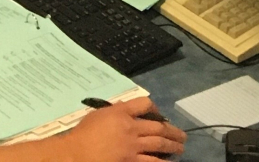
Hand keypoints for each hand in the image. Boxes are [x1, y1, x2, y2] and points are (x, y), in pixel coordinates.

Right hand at [59, 98, 184, 161]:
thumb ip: (114, 111)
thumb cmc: (83, 134)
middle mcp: (131, 129)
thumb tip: (128, 111)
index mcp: (120, 113)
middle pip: (158, 127)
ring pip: (159, 145)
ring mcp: (133, 148)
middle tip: (182, 135)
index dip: (155, 108)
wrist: (76, 154)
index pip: (143, 104)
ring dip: (173, 147)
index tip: (158, 115)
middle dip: (173, 131)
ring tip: (180, 148)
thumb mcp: (97, 115)